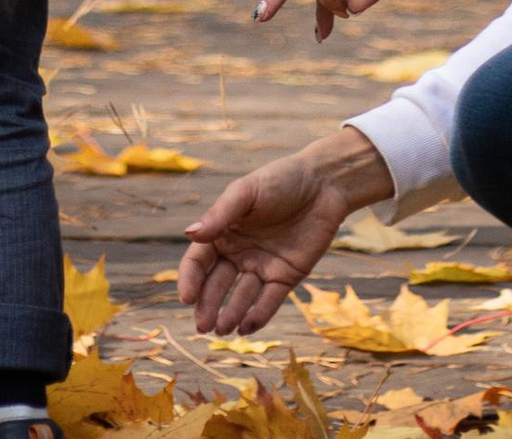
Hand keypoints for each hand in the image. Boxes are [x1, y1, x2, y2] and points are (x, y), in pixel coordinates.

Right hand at [179, 129, 393, 334]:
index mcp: (223, 231)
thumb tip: (189, 234)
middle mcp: (239, 253)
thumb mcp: (246, 192)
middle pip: (217, 284)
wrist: (324, 183)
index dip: (191, 280)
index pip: (199, 261)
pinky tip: (246, 328)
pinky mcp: (286, 276)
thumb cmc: (279, 180)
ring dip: (230, 315)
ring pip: (241, 297)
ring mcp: (262, 266)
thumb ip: (220, 214)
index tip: (187, 298)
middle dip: (208, 305)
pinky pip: (269, 301)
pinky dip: (258, 315)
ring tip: (222, 330)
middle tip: (202, 326)